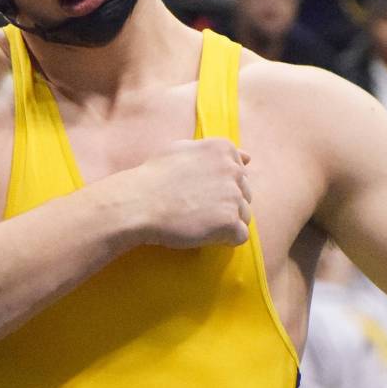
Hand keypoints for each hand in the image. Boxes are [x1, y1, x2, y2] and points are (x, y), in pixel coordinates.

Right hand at [137, 138, 251, 248]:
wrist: (139, 203)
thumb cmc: (155, 176)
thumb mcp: (183, 149)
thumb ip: (215, 151)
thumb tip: (247, 157)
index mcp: (223, 149)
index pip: (240, 173)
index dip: (220, 186)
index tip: (200, 192)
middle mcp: (233, 170)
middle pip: (244, 194)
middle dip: (225, 203)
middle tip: (196, 208)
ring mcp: (233, 196)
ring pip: (243, 215)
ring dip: (225, 221)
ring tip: (198, 221)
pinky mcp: (230, 222)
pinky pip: (240, 235)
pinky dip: (225, 238)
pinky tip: (204, 233)